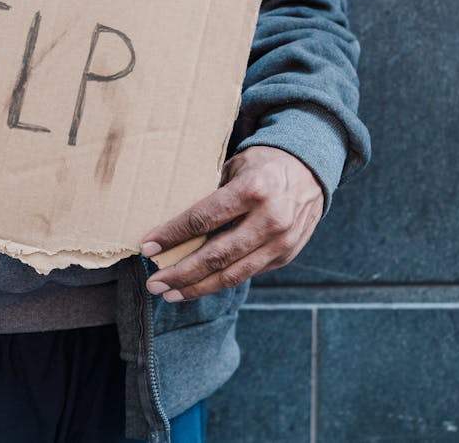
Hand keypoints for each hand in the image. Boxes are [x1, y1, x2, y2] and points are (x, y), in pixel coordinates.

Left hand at [140, 146, 323, 301]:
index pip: (203, 219)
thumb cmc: (263, 164)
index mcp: (253, 190)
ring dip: (198, 287)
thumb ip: (208, 193)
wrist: (311, 169)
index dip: (172, 235)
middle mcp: (271, 219)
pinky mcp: (286, 256)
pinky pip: (248, 274)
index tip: (147, 246)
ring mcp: (282, 242)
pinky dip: (220, 282)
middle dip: (180, 273)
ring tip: (171, 293)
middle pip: (216, 255)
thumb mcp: (234, 166)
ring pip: (233, 275)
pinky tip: (199, 285)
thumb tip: (170, 222)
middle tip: (154, 283)